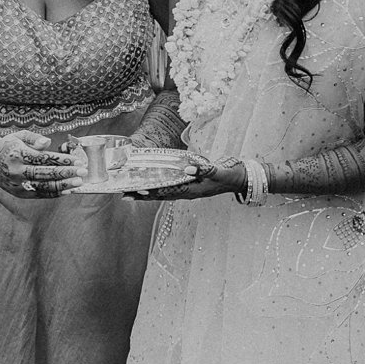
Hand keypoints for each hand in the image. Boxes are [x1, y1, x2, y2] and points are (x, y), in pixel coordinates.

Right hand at [0, 131, 84, 198]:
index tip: (77, 161)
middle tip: (82, 172)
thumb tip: (48, 142)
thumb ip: (34, 138)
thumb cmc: (10, 145)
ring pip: (43, 186)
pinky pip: (39, 194)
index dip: (61, 160)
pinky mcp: (19, 193)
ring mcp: (17, 184)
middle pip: (44, 173)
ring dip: (63, 185)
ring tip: (78, 183)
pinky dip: (54, 193)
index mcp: (17, 154)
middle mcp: (16, 171)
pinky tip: (68, 190)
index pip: (43, 158)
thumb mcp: (19, 136)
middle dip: (66, 173)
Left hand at [126, 153, 242, 201]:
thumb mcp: (219, 171)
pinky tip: (151, 182)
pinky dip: (159, 185)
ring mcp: (188, 189)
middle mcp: (188, 192)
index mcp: (192, 190)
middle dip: (143, 194)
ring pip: (164, 191)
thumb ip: (204, 170)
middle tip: (124, 193)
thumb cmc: (230, 175)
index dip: (151, 191)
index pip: (167, 191)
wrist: (240, 178)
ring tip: (131, 191)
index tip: (136, 189)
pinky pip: (170, 186)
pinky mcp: (190, 184)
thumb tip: (186, 168)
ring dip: (148, 191)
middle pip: (161, 194)